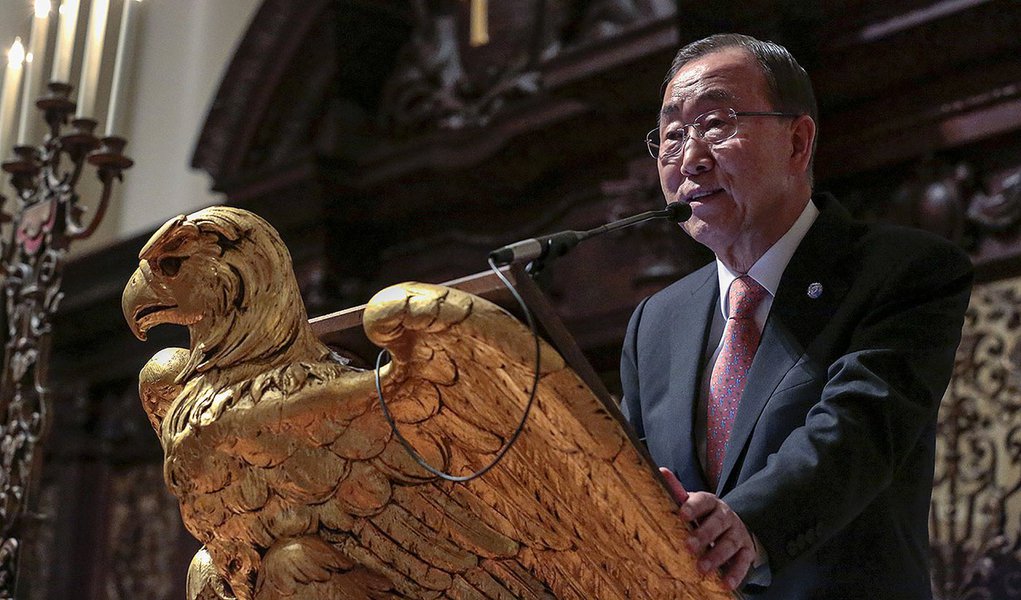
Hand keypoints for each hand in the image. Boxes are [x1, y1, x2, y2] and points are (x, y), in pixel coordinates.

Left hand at [659, 467, 754, 590]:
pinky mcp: (747, 550)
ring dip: (717, 556)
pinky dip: (735, 573)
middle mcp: (726, 516)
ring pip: (730, 543)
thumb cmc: (705, 515)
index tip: (682, 515)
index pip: (703, 501)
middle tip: (689, 546)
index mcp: (711, 502)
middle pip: (717, 523)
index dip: (693, 507)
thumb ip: (678, 491)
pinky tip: (725, 584)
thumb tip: (660, 471)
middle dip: (704, 535)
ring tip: (702, 569)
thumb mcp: (693, 503)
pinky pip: (743, 562)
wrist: (734, 525)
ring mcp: (738, 533)